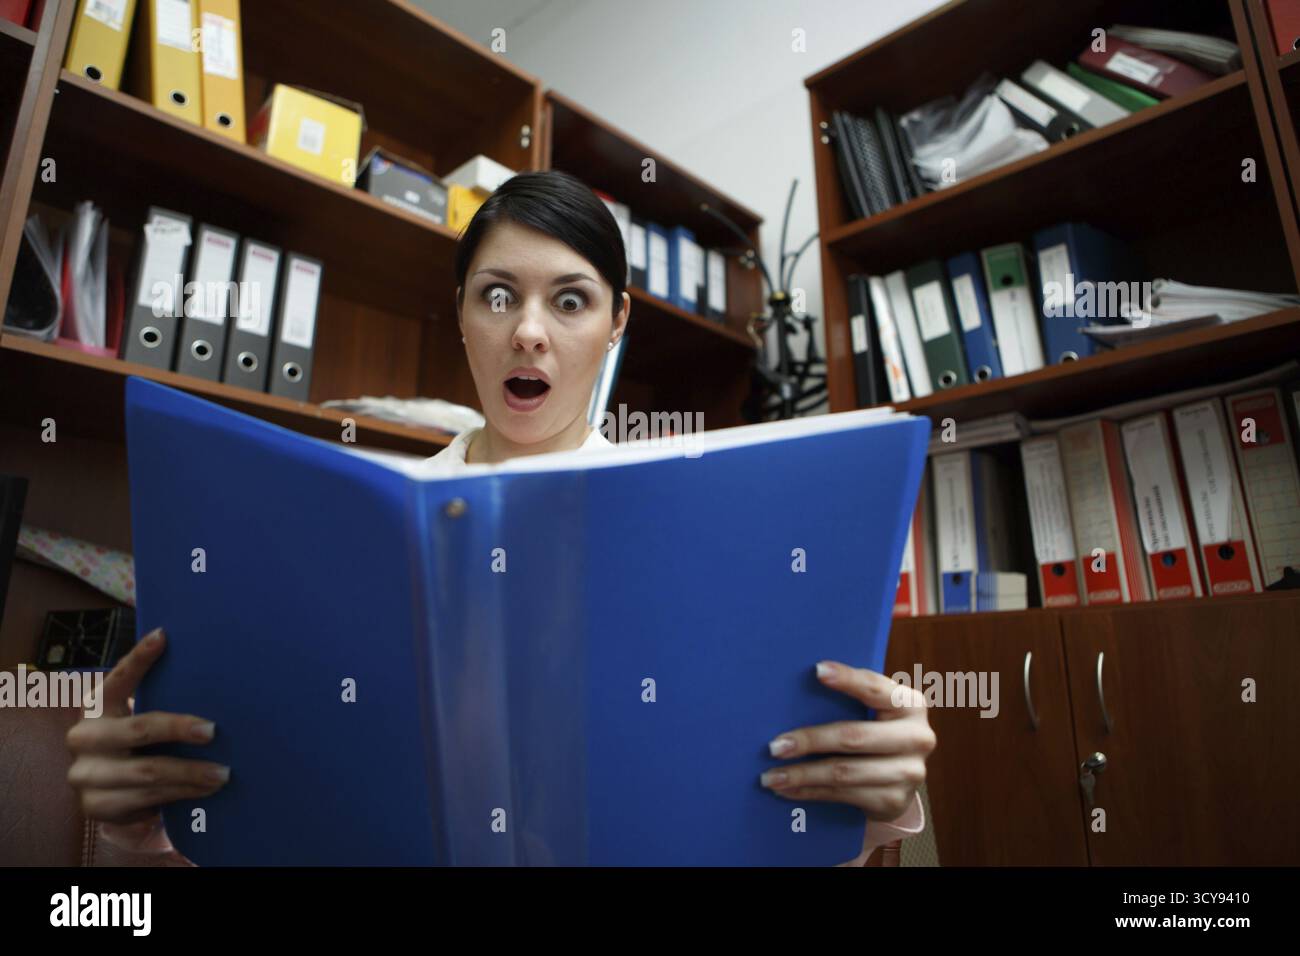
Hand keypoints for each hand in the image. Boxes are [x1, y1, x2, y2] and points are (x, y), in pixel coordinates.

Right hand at [66, 627, 228, 846]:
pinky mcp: (96, 805)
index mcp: (97, 706)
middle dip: (179, 729)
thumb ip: (159, 699)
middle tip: (213, 730)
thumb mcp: (140, 718)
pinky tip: (204, 791)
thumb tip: (211, 672)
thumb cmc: (136, 744)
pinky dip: (181, 794)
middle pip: (138, 729)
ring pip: (147, 771)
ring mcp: (86, 773)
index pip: (118, 677)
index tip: (164, 636)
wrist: (109, 793)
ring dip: (190, 772)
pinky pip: (147, 799)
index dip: (139, 657)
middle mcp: (84, 737)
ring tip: (222, 773)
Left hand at [760, 660, 934, 821]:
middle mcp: (917, 737)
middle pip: (853, 737)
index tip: (816, 671)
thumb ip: (850, 698)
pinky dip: (810, 792)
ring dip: (802, 774)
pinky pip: (843, 796)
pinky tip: (787, 790)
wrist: (900, 779)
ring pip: (844, 772)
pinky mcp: (895, 801)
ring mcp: (909, 772)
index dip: (847, 679)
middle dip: (809, 741)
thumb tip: (799, 686)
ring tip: (771, 776)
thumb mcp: (874, 710)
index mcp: (910, 704)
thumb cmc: (875, 731)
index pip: (875, 688)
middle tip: (774, 746)